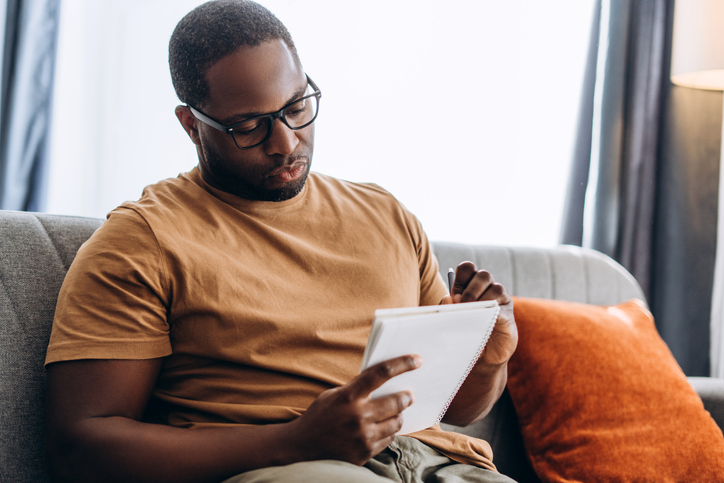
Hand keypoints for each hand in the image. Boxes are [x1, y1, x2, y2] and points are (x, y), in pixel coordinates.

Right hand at [288, 354, 420, 464]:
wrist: (301, 448)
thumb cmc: (319, 416)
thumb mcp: (333, 395)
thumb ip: (356, 389)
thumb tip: (384, 381)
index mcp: (348, 396)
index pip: (381, 373)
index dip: (402, 364)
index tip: (416, 360)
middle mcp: (358, 416)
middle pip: (397, 401)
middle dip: (406, 396)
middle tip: (409, 394)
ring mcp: (363, 437)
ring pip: (396, 422)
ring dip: (398, 416)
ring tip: (396, 412)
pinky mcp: (365, 452)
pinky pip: (388, 439)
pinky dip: (388, 432)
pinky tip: (382, 428)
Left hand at [440, 261, 517, 365]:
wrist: (481, 357)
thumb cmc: (464, 333)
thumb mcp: (452, 319)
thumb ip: (447, 309)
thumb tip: (447, 298)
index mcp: (472, 285)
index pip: (468, 269)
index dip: (460, 278)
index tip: (454, 295)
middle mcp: (488, 289)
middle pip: (484, 275)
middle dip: (471, 289)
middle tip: (461, 304)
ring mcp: (501, 301)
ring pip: (497, 288)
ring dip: (482, 298)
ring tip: (472, 312)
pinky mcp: (508, 316)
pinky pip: (503, 307)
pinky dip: (492, 312)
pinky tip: (483, 320)